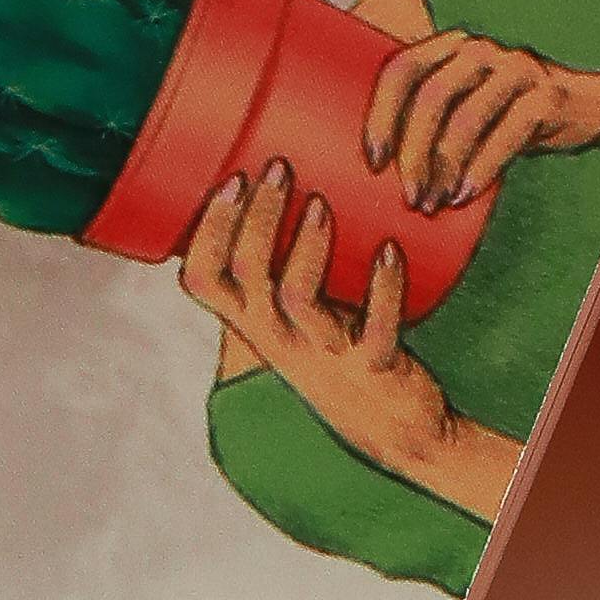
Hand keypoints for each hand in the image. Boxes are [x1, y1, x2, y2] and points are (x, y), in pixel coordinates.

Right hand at [179, 162, 514, 513]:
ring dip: (308, 245)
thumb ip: (274, 272)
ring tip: (321, 204)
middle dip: (260, 215)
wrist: (397, 430)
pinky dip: (384, 288)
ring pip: (298, 298)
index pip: (202, 278)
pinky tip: (391, 251)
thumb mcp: (289, 321)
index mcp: (253, 322)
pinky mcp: (374, 367)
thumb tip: (272, 190)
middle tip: (280, 168)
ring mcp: (326, 354)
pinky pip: (376, 329)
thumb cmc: (336, 356)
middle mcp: (280, 339)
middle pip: (248, 274)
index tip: (233, 180)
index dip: (209, 228)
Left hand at [358, 23, 599, 206]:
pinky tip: (465, 195)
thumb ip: (432, 118)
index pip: (402, 69)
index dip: (381, 113)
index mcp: (450, 48)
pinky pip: (507, 134)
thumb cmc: (506, 114)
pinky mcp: (545, 96)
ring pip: (467, 117)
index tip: (372, 160)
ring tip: (432, 203)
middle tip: (407, 195)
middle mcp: (479, 50)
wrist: (585, 106)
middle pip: (431, 96)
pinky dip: (481, 168)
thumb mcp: (467, 104)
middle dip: (413, 151)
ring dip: (445, 167)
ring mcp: (515, 69)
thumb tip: (375, 171)